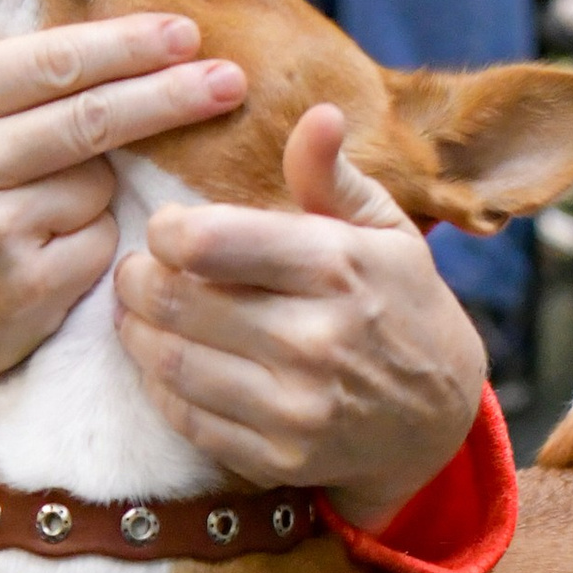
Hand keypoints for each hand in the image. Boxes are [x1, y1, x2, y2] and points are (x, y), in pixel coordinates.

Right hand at [0, 15, 246, 438]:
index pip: (51, 60)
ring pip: (100, 186)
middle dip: (170, 96)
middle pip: (93, 119)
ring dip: (102, 191)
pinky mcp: (25, 291)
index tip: (185, 31)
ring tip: (52, 208)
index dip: (126, 43)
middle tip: (230, 80)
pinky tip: (54, 254)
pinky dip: (94, 244)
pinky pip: (100, 245)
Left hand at [113, 104, 486, 527]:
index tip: (167, 229)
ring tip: (138, 311)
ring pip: (171, 362)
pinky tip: (164, 361)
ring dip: (137, 332)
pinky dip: (159, 386)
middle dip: (137, 279)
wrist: (437, 419)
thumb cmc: (400, 306)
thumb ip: (334, 177)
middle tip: (135, 270)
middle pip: (177, 300)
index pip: (210, 242)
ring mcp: (295, 407)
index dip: (167, 231)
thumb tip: (317, 115)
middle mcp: (316, 340)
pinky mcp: (276, 458)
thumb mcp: (384, 231)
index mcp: (337, 266)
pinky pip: (186, 417)